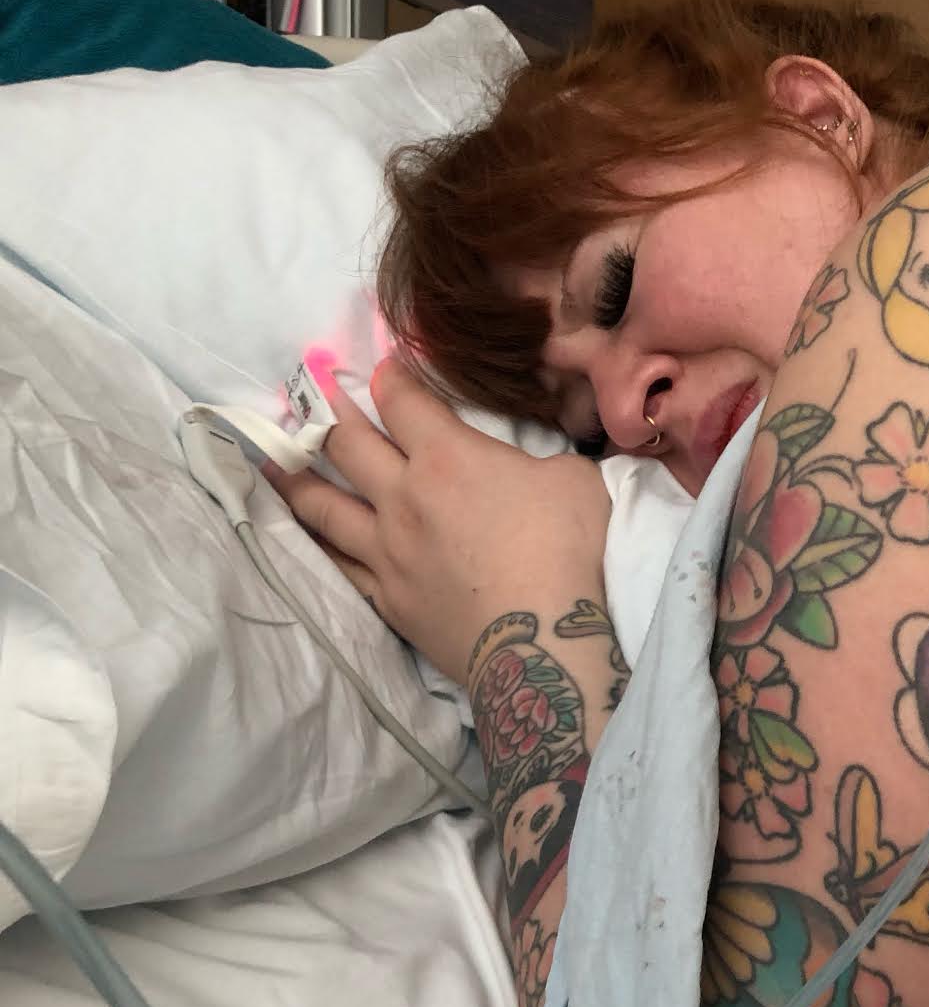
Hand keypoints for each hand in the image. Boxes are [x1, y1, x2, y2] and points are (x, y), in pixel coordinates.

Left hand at [271, 359, 610, 682]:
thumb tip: (538, 466)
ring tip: (274, 461)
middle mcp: (403, 496)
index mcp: (448, 458)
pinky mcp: (387, 597)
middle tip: (312, 389)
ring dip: (296, 476)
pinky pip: (338, 564)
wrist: (541, 642)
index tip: (381, 364)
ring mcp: (387, 550)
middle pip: (348, 443)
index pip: (404, 401)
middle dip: (330, 408)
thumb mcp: (576, 482)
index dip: (390, 375)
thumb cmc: (566, 552)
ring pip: (323, 505)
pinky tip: (304, 535)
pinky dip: (316, 543)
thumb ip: (545, 461)